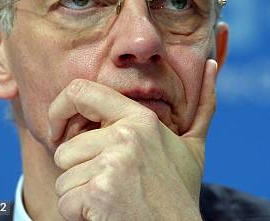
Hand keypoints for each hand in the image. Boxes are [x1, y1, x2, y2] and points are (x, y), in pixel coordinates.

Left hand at [48, 60, 217, 220]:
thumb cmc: (180, 192)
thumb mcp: (193, 145)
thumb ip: (202, 104)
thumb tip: (211, 64)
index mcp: (141, 118)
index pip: (81, 91)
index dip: (60, 110)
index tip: (58, 132)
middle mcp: (126, 135)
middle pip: (66, 149)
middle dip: (79, 174)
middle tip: (112, 186)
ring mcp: (112, 163)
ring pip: (63, 178)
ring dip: (80, 196)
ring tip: (113, 200)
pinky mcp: (99, 192)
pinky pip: (65, 202)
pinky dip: (80, 215)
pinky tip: (108, 214)